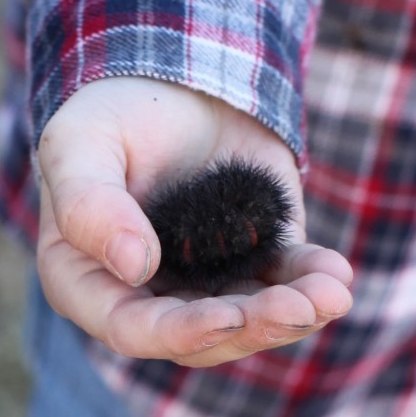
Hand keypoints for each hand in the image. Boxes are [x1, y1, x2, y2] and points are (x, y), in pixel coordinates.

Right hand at [37, 77, 352, 366]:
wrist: (172, 80)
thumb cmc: (110, 115)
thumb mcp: (79, 145)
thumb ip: (89, 206)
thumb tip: (135, 267)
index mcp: (91, 282)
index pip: (132, 328)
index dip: (180, 332)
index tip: (228, 318)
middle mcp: (151, 295)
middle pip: (203, 337)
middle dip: (255, 326)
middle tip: (299, 308)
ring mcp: (208, 281)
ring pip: (251, 320)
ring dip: (293, 313)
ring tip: (331, 294)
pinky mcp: (256, 255)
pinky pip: (286, 281)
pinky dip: (312, 282)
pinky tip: (336, 274)